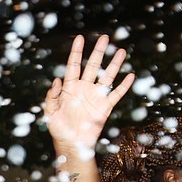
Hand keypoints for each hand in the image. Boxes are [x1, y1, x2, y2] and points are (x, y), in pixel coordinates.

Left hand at [44, 35, 134, 150]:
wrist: (72, 144)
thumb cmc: (58, 129)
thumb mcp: (50, 113)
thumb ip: (51, 96)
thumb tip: (57, 80)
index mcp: (70, 88)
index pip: (73, 65)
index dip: (76, 52)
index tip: (80, 38)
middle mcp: (84, 89)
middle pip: (93, 66)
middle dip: (99, 52)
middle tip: (105, 37)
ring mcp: (95, 97)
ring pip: (107, 76)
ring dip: (114, 64)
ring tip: (121, 51)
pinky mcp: (105, 107)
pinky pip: (116, 94)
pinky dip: (124, 86)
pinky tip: (131, 76)